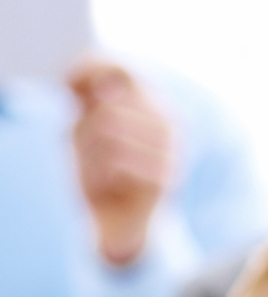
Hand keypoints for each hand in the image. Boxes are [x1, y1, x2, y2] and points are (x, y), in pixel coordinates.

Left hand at [68, 59, 175, 264]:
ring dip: (88, 159)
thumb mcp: (86, 132)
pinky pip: (114, 164)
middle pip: (105, 107)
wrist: (121, 228)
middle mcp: (168, 123)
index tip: (68, 85)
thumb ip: (87, 101)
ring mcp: (170, 150)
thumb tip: (80, 72)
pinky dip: (98, 179)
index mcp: (151, 105)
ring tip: (97, 176)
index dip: (87, 71)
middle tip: (88, 158)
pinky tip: (107, 190)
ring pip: (107, 133)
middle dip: (83, 133)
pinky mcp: (164, 179)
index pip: (117, 68)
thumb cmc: (100, 176)